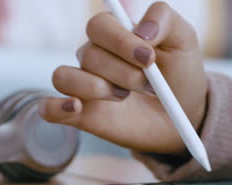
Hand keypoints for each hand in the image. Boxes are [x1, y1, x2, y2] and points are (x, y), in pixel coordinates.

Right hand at [39, 2, 207, 153]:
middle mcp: (93, 58)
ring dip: (96, 88)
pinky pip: (47, 108)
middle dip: (122, 71)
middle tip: (149, 85)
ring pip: (63, 76)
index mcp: (114, 37)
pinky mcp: (78, 114)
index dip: (120, 41)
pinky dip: (57, 107)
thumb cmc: (179, 76)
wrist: (181, 116)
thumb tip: (140, 30)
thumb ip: (165, 20)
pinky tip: (77, 108)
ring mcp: (82, 86)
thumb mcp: (183, 41)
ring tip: (124, 97)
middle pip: (87, 54)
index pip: (98, 26)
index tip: (149, 59)